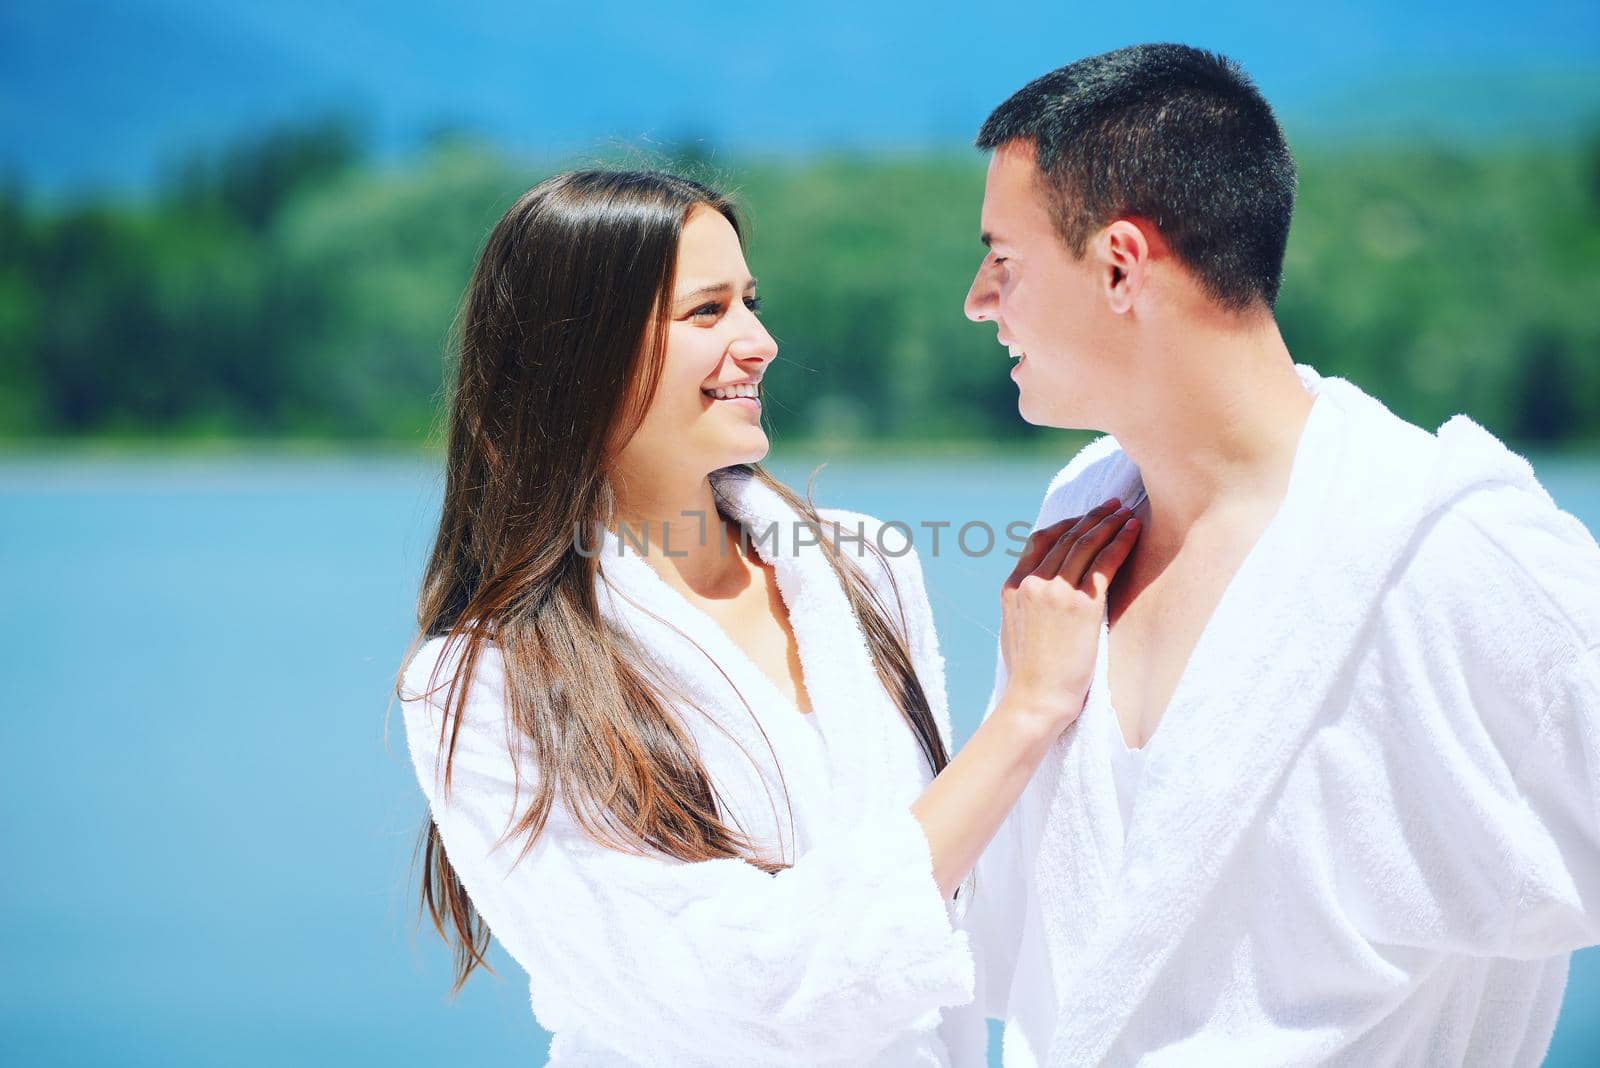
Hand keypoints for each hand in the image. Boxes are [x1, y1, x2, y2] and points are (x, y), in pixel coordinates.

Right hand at [999, 498, 1140, 730]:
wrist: (1036, 699)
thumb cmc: (1030, 674)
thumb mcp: (1016, 630)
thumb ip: (1027, 602)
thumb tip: (1041, 591)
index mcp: (1013, 586)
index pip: (1040, 540)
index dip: (1066, 524)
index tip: (1085, 518)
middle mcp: (1032, 582)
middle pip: (1066, 536)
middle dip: (1092, 517)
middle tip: (1113, 505)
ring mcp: (1056, 591)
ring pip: (1085, 544)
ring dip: (1109, 523)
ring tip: (1127, 512)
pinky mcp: (1081, 605)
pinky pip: (1104, 562)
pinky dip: (1120, 542)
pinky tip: (1134, 531)